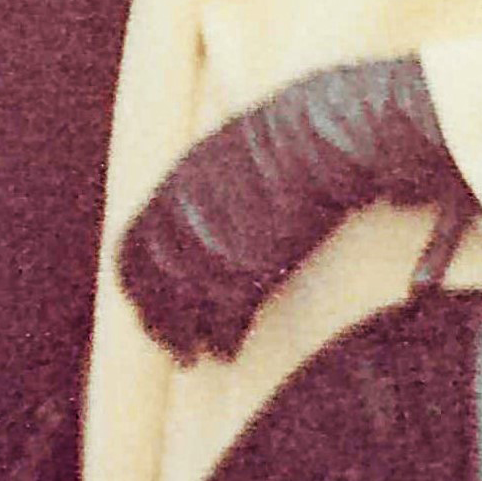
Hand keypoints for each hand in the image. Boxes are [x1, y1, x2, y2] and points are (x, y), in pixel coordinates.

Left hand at [113, 57, 469, 362]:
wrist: (342, 125)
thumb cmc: (321, 121)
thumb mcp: (261, 138)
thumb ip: (244, 171)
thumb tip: (246, 182)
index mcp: (187, 175)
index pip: (139, 237)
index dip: (140, 276)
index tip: (150, 300)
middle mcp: (190, 208)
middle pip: (149, 277)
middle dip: (156, 316)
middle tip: (172, 346)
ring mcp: (216, 236)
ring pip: (180, 302)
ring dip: (182, 335)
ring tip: (195, 359)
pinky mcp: (250, 265)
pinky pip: (225, 313)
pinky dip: (223, 338)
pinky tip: (227, 354)